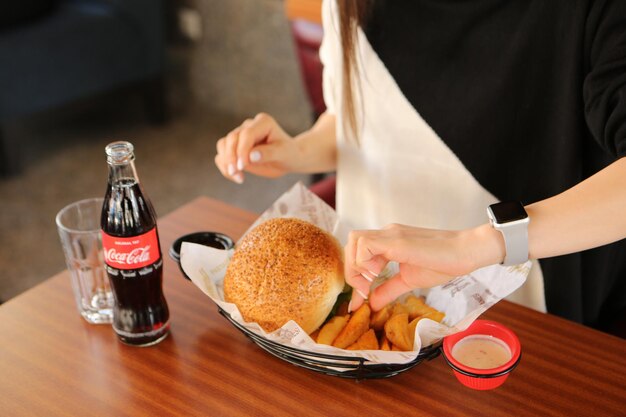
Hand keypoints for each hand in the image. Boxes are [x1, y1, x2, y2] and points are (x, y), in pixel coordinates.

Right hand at [215, 113, 299, 182]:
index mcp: (263, 122)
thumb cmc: (288, 154)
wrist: (288, 159)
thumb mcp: (284, 154)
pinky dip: (224, 166)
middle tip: (237, 173)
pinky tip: (236, 177)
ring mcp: (240, 135)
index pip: (246, 134)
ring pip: (223, 144)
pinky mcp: (235, 147)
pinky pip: (222, 155)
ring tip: (237, 176)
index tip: (243, 166)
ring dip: (226, 162)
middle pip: (232, 138)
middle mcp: (249, 126)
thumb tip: (251, 156)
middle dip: (231, 157)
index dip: (242, 150)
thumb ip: (269, 154)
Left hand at [344, 223, 502, 311]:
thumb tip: (371, 305)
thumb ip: (388, 290)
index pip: (357, 252)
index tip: (359, 301)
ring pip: (354, 240)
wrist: (465, 253)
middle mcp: (385, 234)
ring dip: (356, 264)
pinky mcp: (396, 240)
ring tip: (371, 281)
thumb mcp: (408, 281)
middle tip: (364, 291)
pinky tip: (378, 274)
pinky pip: (365, 243)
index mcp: (387, 242)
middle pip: (350, 243)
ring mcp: (390, 234)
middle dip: (351, 270)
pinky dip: (364, 261)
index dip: (353, 277)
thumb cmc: (442, 264)